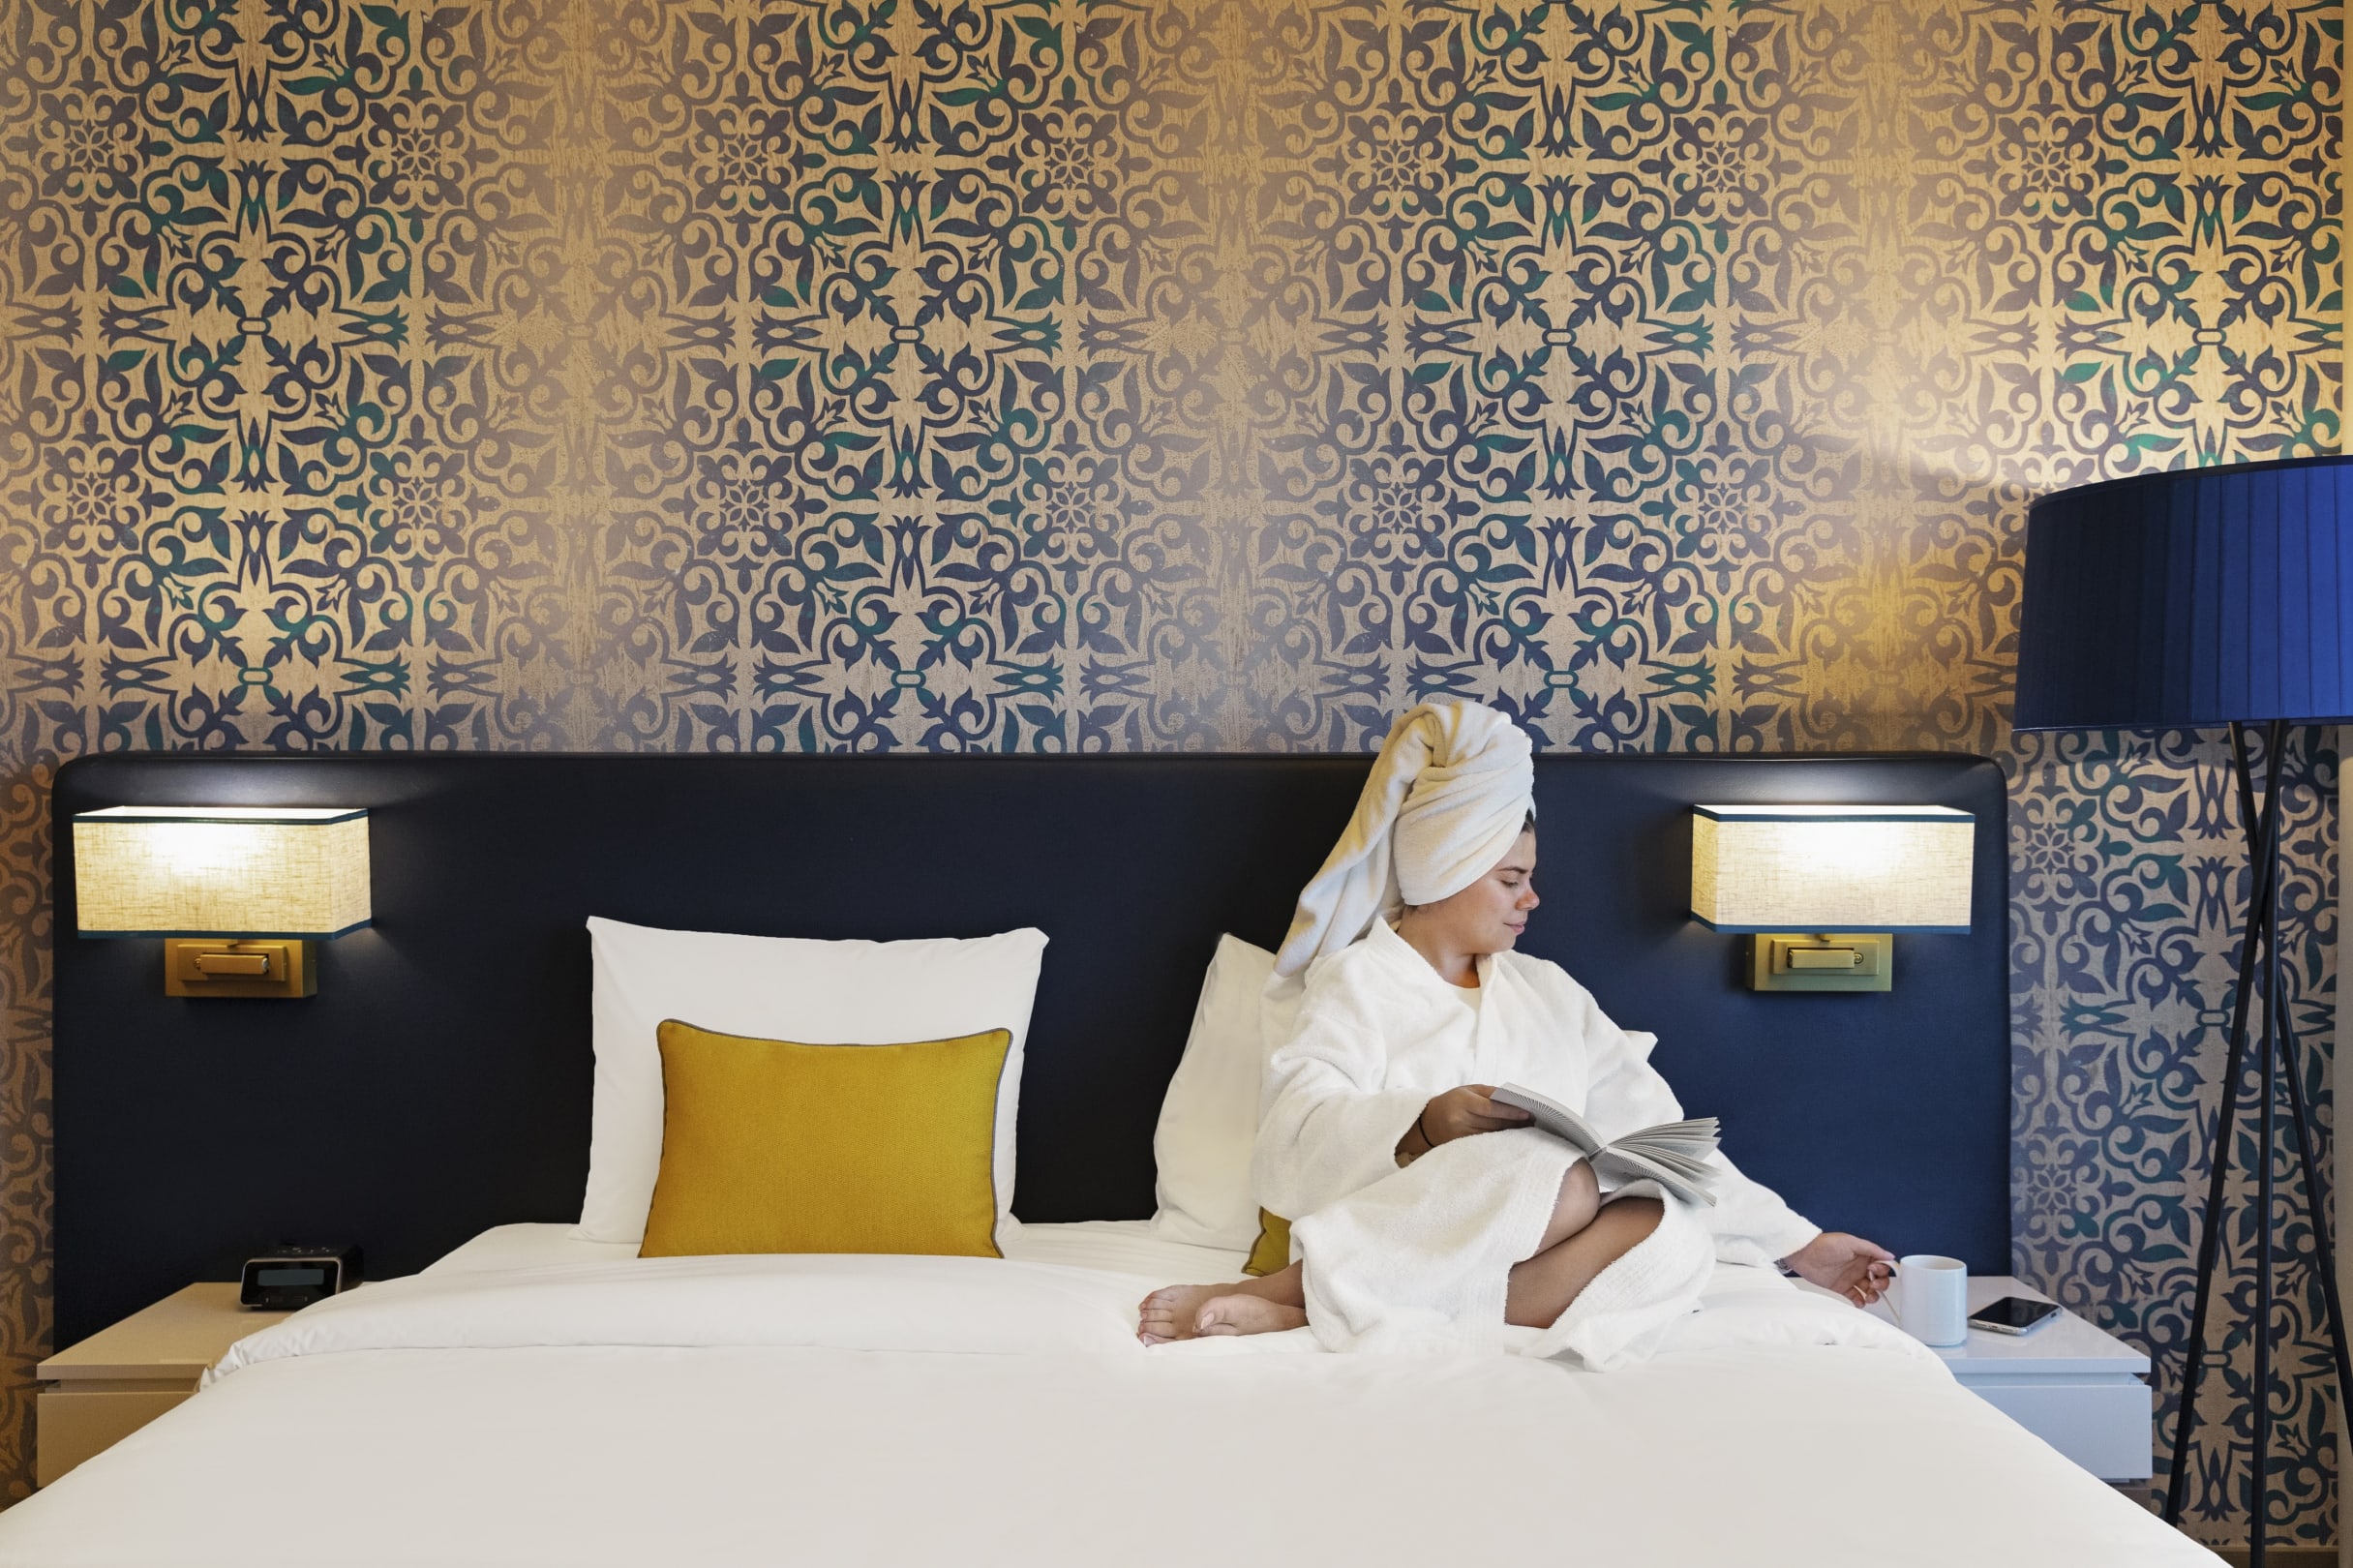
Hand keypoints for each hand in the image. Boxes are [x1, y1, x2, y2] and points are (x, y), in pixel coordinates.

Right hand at [1416, 1084, 1532, 1149]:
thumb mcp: (1467, 1090)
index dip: (1509, 1112)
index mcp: (1462, 1102)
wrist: (1427, 1123)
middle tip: (1533, 1121)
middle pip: (1494, 1123)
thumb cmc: (1452, 1101)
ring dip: (1511, 1132)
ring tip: (1527, 1128)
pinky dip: (1501, 1140)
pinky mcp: (1462, 1147)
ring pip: (1492, 1135)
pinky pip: (1486, 1143)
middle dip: (1515, 1122)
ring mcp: (1460, 1136)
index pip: (1490, 1108)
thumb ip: (1490, 1093)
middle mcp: (1460, 1120)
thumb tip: (1514, 1100)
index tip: (1527, 1113)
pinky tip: (1512, 1137)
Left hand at [1783, 1232, 1895, 1306]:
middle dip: (1881, 1285)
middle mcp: (1859, 1267)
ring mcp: (1851, 1278)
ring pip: (1869, 1290)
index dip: (1882, 1270)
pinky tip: (1858, 1301)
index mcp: (1863, 1255)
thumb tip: (1889, 1255)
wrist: (1804, 1255)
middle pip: (1879, 1280)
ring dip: (1873, 1296)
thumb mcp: (1851, 1242)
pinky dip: (1860, 1301)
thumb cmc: (1825, 1245)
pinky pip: (1856, 1297)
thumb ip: (1871, 1249)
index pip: (1882, 1266)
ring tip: (1868, 1297)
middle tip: (1873, 1286)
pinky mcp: (1842, 1287)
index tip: (1874, 1271)